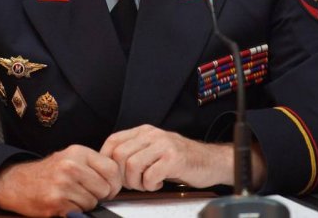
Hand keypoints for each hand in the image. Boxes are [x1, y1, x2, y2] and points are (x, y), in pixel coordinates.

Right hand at [0, 144, 121, 216]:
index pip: (112, 169)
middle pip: (105, 188)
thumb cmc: (49, 172)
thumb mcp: (71, 158)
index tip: (109, 187)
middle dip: (100, 195)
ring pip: (93, 202)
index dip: (114, 182)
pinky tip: (64, 203)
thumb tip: (118, 180)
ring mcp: (63, 184)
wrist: (17, 182)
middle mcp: (71, 166)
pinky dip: (74, 211)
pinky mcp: (56, 202)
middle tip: (87, 192)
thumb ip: (93, 165)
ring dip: (86, 204)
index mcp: (78, 152)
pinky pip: (80, 212)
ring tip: (72, 196)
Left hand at [100, 124, 234, 191]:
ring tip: (147, 184)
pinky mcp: (174, 159)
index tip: (113, 176)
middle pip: (119, 155)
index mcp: (144, 131)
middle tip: (134, 183)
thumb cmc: (181, 159)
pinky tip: (158, 183)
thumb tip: (110, 166)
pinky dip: (150, 185)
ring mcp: (163, 145)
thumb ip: (135, 151)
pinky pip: (150, 176)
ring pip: (132, 165)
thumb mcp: (154, 149)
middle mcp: (152, 134)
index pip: (113, 141)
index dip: (107, 161)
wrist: (211, 161)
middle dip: (122, 176)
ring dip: (136, 182)